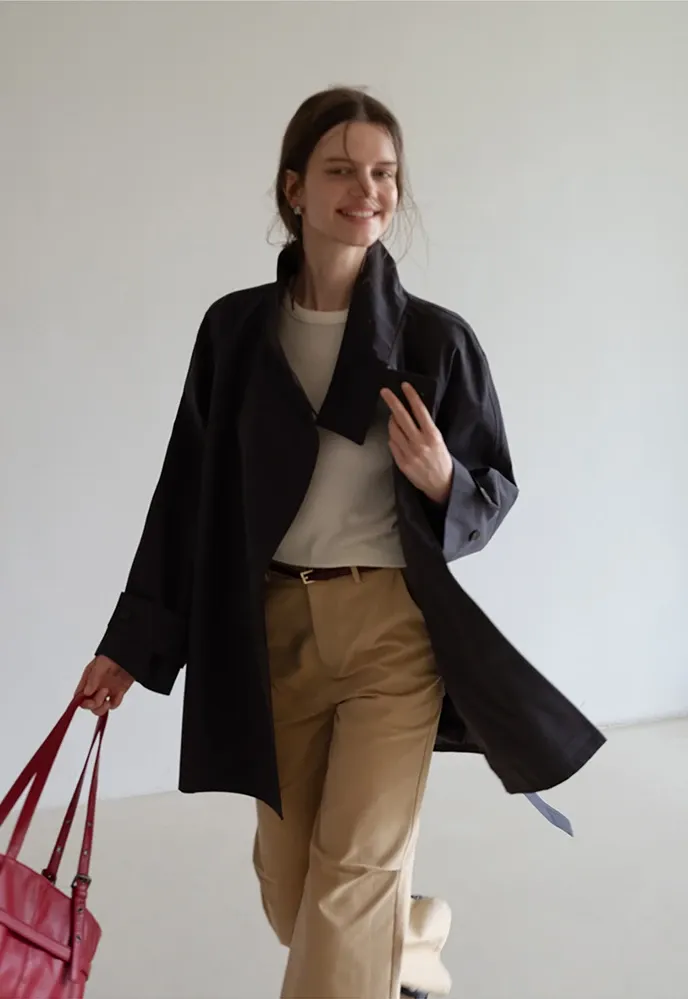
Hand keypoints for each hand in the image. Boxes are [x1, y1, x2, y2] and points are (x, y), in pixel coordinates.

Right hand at [75, 655, 134, 715]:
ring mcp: (106, 692)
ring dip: (103, 707)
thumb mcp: (101, 663)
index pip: (79, 696)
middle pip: (88, 705)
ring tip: (109, 699)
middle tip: (103, 694)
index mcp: (88, 680)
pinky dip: (116, 702)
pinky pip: (114, 704)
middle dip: (94, 704)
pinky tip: (120, 693)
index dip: (82, 702)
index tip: (90, 701)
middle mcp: (95, 688)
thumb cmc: (112, 656)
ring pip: (99, 708)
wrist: (130, 654)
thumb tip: (86, 692)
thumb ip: (94, 677)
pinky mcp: (117, 694)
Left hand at [380, 382, 453, 504]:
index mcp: (433, 436)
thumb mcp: (439, 440)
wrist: (441, 484)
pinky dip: (392, 437)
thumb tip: (412, 412)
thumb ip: (426, 428)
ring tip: (393, 416)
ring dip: (391, 420)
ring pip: (394, 430)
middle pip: (402, 417)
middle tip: (384, 391)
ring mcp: (409, 453)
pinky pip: (392, 444)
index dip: (411, 396)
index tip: (404, 385)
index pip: (420, 411)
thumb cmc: (441, 460)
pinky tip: (396, 435)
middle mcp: (420, 443)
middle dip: (392, 402)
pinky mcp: (402, 463)